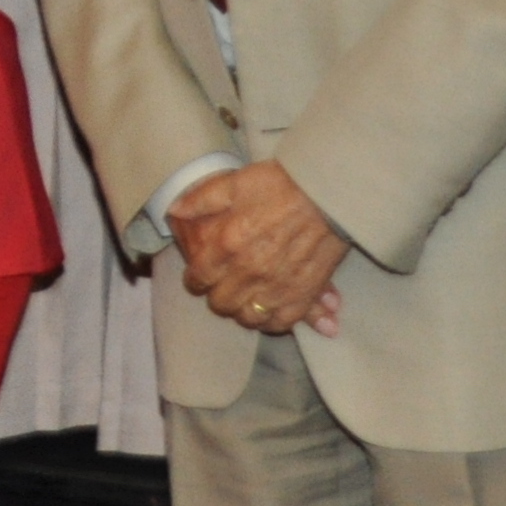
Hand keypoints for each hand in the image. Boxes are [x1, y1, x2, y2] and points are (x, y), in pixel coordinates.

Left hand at [170, 162, 347, 335]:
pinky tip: (271, 311)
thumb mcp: (235, 183)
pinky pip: (282, 322)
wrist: (330, 192)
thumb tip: (175, 211)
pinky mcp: (303, 294)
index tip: (200, 276)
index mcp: (227, 246)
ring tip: (246, 299)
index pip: (199, 279)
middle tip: (223, 287)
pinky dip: (274, 321)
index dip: (195, 279)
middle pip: (221, 303)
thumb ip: (202, 199)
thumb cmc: (282, 184)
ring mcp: (277, 287)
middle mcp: (249, 272)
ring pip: (249, 318)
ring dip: (243, 311)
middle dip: (218, 296)